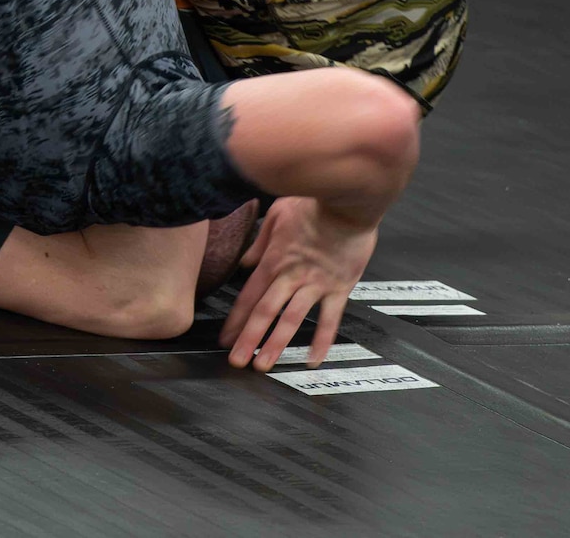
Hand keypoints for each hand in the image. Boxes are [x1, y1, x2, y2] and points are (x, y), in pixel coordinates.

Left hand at [220, 196, 377, 371]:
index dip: (235, 320)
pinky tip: (312, 361)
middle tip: (236, 361)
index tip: (224, 339)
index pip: (248, 296)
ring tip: (264, 365)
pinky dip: (321, 342)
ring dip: (276, 344)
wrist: (346, 204)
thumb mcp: (276, 216)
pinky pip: (329, 320)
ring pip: (291, 320)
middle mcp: (290, 276)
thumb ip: (259, 242)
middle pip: (264, 312)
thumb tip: (244, 263)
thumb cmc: (311, 205)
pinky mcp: (338, 288)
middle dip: (248, 339)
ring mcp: (314, 285)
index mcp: (273, 260)